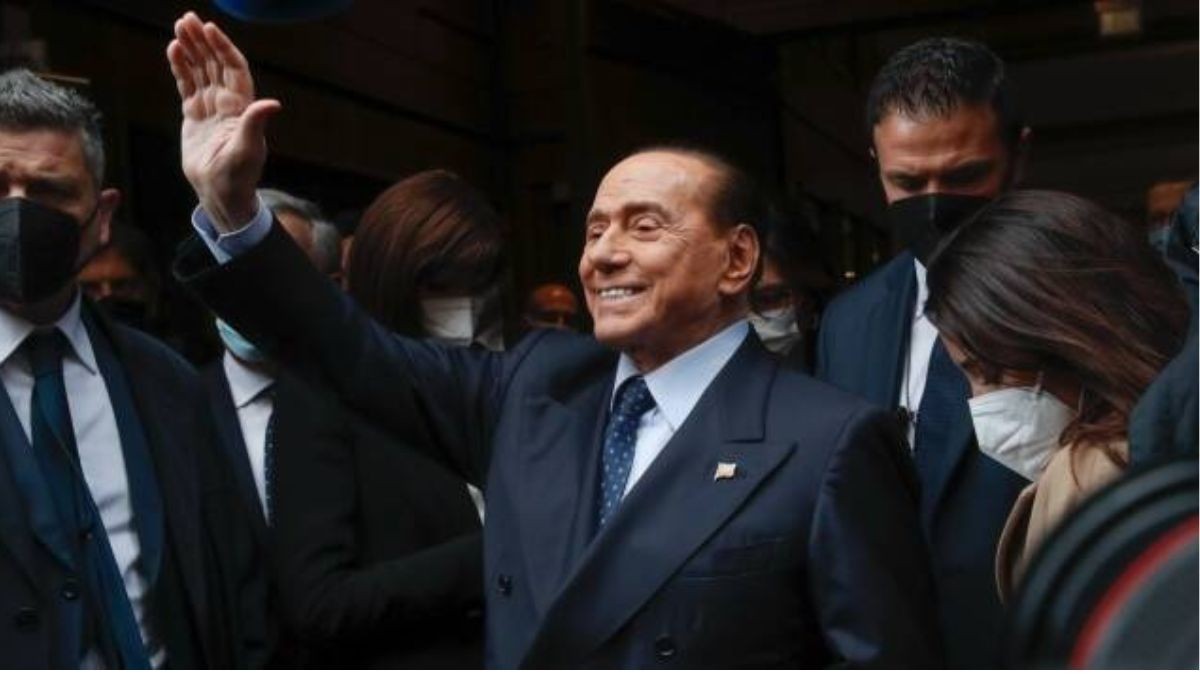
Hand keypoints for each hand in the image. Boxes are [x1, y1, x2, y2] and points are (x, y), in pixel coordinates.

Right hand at [167, 12, 279, 232]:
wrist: (219, 192)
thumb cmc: (238, 175)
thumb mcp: (248, 150)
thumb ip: (255, 124)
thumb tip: (273, 104)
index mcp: (242, 108)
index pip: (234, 69)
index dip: (223, 48)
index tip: (210, 28)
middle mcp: (228, 104)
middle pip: (216, 64)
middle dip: (203, 41)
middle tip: (187, 18)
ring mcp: (211, 108)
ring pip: (200, 71)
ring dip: (191, 49)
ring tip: (178, 27)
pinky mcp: (195, 116)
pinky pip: (187, 85)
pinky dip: (181, 68)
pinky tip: (173, 50)